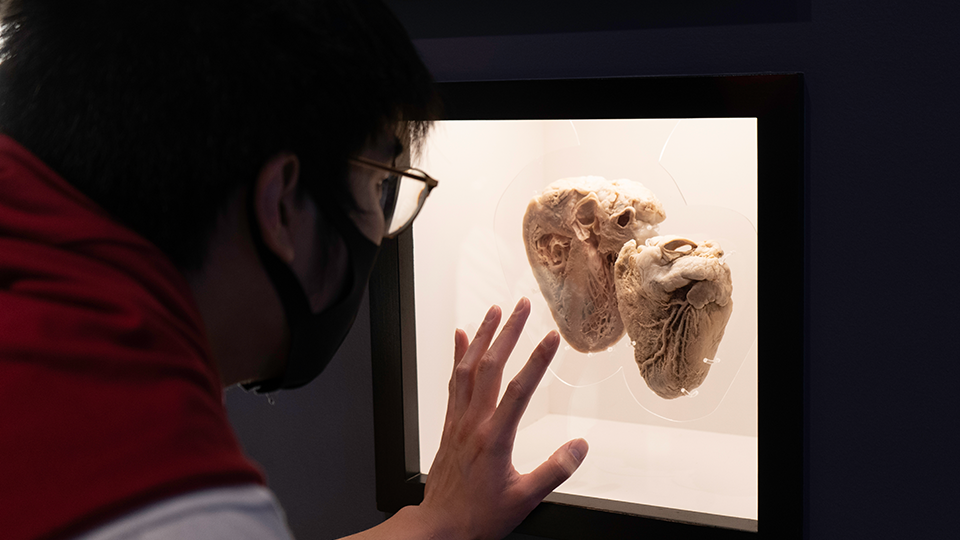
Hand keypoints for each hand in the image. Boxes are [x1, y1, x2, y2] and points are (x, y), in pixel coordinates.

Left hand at [418, 297, 588, 539]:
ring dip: (482, 337)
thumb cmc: (479, 515)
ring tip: (493, 311)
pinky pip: (453, 382)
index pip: (520, 390)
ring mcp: (458, 420)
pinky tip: (461, 338)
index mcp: (494, 437)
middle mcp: (473, 422)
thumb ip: (555, 470)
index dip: (537, 361)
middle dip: (508, 333)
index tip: (551, 337)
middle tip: (522, 306)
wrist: (440, 525)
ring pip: (468, 369)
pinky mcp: (449, 423)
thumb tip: (580, 446)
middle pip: (491, 367)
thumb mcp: (525, 498)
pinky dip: (458, 356)